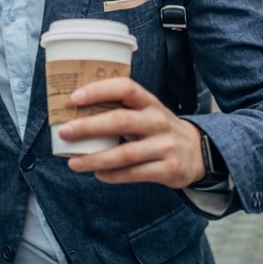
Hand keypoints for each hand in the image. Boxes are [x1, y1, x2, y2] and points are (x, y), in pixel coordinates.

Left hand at [58, 77, 205, 188]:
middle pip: (120, 121)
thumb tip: (74, 113)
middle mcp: (158, 121)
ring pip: (125, 153)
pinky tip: (98, 174)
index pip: (125, 88)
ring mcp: (165, 146)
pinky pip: (135, 173)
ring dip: (96, 158)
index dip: (99, 90)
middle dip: (89, 126)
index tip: (74, 98)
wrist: (197, 152)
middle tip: (65, 132)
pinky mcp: (168, 169)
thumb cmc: (158, 128)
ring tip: (74, 163)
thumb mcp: (146, 112)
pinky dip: (113, 175)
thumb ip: (119, 109)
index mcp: (149, 102)